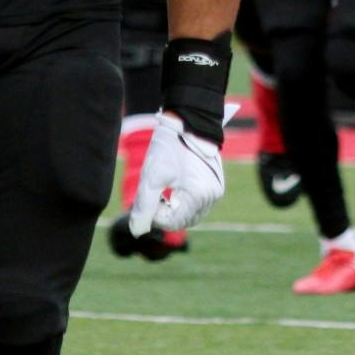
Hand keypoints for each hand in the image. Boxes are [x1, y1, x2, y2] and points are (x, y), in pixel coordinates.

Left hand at [126, 111, 225, 234]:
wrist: (188, 123)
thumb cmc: (169, 148)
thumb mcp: (151, 178)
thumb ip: (143, 208)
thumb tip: (137, 232)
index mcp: (199, 196)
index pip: (172, 223)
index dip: (154, 215)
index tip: (147, 197)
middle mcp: (213, 196)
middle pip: (183, 221)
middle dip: (165, 212)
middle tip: (154, 193)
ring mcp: (217, 191)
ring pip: (191, 214)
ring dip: (175, 208)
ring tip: (164, 188)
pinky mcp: (216, 185)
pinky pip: (198, 203)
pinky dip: (184, 201)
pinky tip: (174, 186)